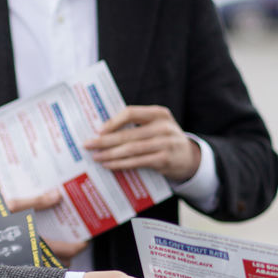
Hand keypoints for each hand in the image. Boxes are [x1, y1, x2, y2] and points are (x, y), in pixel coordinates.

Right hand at [5, 190, 87, 264]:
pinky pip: (36, 270)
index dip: (79, 246)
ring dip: (55, 259)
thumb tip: (58, 195)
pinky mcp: (15, 268)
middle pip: (61, 263)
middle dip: (69, 254)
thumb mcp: (11, 207)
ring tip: (55, 246)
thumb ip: (36, 202)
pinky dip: (42, 262)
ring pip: (49, 269)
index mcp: (36, 243)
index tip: (83, 241)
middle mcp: (33, 258)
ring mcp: (24, 266)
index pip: (68, 251)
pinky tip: (37, 250)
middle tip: (70, 242)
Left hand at [85, 105, 200, 181]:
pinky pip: (138, 162)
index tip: (98, 130)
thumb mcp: (156, 126)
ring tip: (95, 156)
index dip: (113, 121)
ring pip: (131, 149)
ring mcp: (166, 144)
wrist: (190, 158)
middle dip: (104, 140)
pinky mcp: (165, 160)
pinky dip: (121, 164)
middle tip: (87, 144)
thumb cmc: (164, 139)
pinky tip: (109, 164)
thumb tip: (102, 131)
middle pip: (128, 134)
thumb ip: (136, 125)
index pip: (131, 113)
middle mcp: (163, 126)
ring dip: (110, 154)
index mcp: (159, 113)